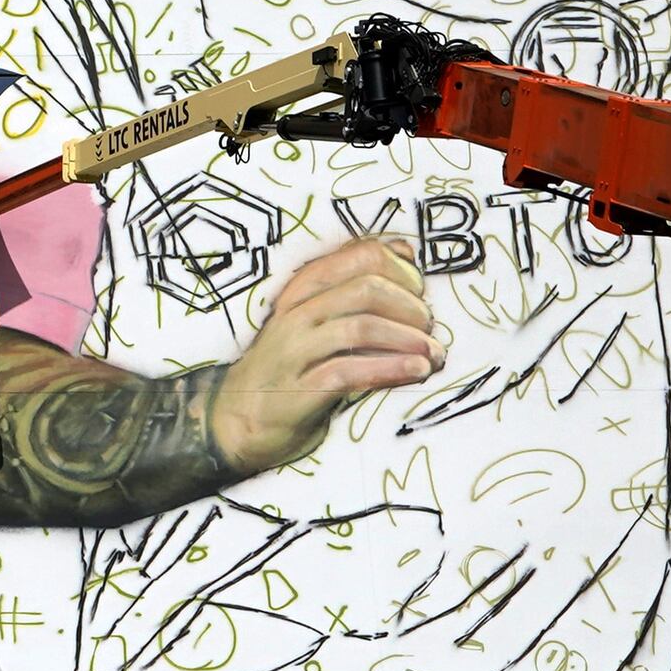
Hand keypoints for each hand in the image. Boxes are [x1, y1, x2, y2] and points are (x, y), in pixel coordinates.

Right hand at [207, 236, 441, 471]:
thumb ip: (354, 287)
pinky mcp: (299, 389)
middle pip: (365, 289)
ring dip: (408, 339)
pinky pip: (350, 371)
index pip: (361, 256)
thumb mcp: (316, 319)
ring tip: (434, 355)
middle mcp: (296, 314)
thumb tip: (403, 251)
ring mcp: (294, 351)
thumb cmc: (289, 367)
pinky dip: (390, 368)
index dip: (402, 272)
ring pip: (361, 327)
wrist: (236, 419)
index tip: (421, 296)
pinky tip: (416, 372)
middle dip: (411, 308)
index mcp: (303, 290)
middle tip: (430, 330)